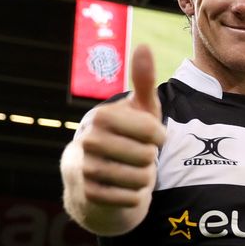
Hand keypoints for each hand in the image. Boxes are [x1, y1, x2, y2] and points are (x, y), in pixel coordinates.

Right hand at [78, 44, 165, 208]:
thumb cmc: (125, 138)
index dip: (158, 136)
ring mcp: (85, 169)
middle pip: (144, 156)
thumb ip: (143, 81)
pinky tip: (129, 189)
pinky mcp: (88, 195)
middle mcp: (88, 141)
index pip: (149, 130)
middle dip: (150, 159)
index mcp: (102, 117)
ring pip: (137, 179)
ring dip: (145, 178)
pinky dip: (136, 197)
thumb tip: (144, 46)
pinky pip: (128, 199)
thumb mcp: (138, 110)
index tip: (153, 137)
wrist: (96, 179)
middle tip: (141, 157)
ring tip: (138, 172)